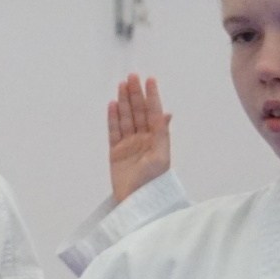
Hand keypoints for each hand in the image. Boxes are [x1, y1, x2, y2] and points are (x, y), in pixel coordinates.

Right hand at [105, 73, 172, 203]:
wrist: (136, 201)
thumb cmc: (152, 182)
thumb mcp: (161, 157)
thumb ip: (162, 134)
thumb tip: (167, 113)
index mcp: (157, 139)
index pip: (154, 113)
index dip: (152, 96)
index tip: (150, 80)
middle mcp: (143, 139)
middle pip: (138, 112)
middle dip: (135, 94)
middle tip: (132, 76)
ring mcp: (129, 145)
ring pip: (126, 118)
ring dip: (123, 102)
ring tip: (121, 85)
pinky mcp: (116, 152)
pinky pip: (113, 131)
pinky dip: (112, 118)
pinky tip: (112, 105)